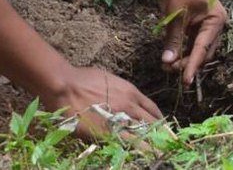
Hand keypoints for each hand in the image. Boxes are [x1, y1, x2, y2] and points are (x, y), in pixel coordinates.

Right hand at [40, 65, 160, 140]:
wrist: (66, 86)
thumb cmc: (83, 79)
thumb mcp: (109, 79)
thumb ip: (120, 91)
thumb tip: (124, 99)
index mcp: (130, 92)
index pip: (152, 109)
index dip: (159, 120)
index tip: (163, 128)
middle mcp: (130, 106)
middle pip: (152, 123)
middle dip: (160, 135)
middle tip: (167, 144)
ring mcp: (119, 119)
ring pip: (143, 134)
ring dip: (153, 143)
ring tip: (161, 152)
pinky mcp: (107, 132)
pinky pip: (128, 142)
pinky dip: (139, 148)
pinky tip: (146, 154)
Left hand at [155, 0, 227, 85]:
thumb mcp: (175, 15)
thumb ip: (173, 39)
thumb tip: (167, 62)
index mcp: (215, 21)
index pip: (203, 49)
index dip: (193, 66)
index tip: (185, 81)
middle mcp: (215, 24)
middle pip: (203, 52)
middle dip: (187, 62)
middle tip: (169, 70)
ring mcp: (207, 23)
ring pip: (197, 48)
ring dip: (184, 56)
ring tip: (168, 64)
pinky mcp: (198, 21)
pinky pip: (192, 40)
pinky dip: (183, 47)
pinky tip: (172, 53)